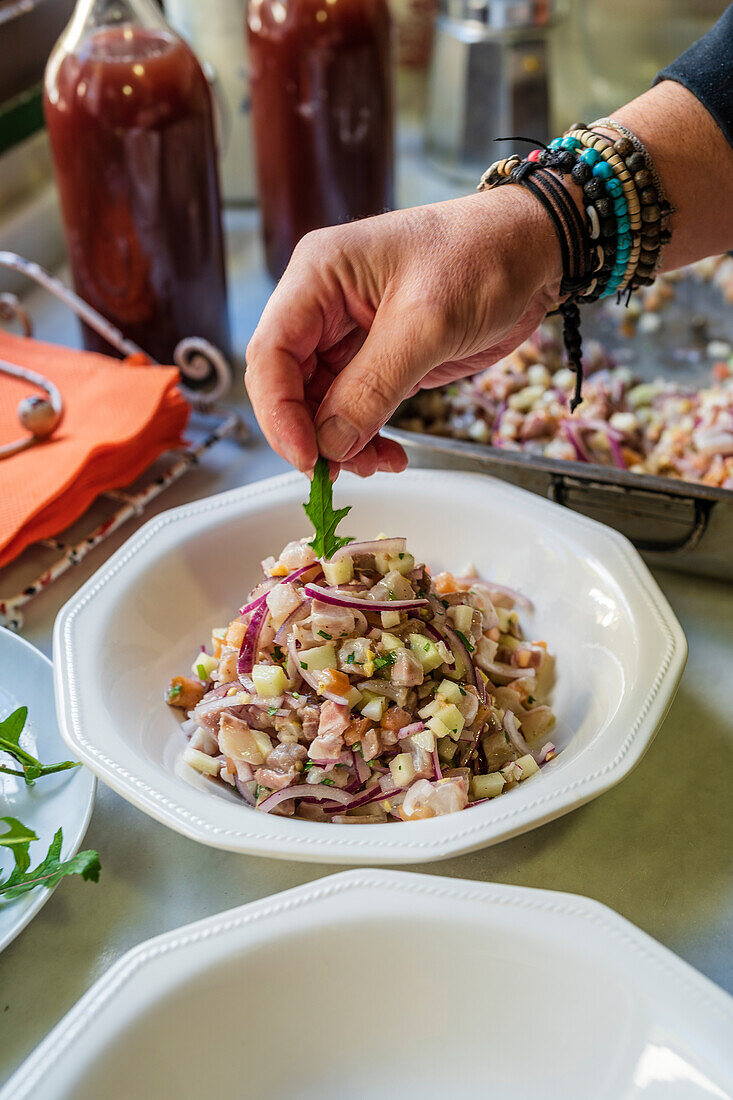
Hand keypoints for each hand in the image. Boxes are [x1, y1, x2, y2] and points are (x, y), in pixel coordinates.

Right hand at [245, 186, 561, 476]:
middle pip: (288, 384)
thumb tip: (331, 443)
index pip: (271, 353)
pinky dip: (365, 437)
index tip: (307, 456)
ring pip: (319, 404)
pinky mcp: (376, 358)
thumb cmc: (484, 257)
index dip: (279, 412)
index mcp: (318, 275)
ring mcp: (347, 333)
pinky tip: (389, 453)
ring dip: (340, 442)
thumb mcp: (427, 324)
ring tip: (377, 463)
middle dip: (311, 433)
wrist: (534, 252)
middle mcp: (323, 304)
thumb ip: (373, 387)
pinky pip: (353, 408)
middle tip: (341, 471)